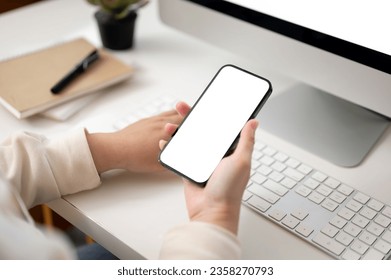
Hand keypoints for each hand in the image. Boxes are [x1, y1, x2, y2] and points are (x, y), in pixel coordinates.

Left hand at [86, 101, 190, 173]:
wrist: (115, 149)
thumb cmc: (135, 157)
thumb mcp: (158, 165)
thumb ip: (173, 161)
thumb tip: (184, 162)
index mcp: (168, 134)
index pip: (187, 126)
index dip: (197, 125)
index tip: (203, 126)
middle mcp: (163, 123)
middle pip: (184, 117)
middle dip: (193, 118)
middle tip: (200, 119)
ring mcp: (155, 119)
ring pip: (175, 113)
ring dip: (184, 114)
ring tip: (191, 116)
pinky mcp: (148, 119)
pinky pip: (165, 113)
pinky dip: (173, 114)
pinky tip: (174, 117)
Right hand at [160, 115, 257, 234]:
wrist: (212, 212)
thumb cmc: (229, 190)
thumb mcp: (242, 161)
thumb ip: (247, 141)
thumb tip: (254, 122)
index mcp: (229, 150)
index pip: (220, 127)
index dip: (212, 114)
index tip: (204, 103)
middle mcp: (215, 154)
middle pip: (201, 130)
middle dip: (191, 118)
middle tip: (181, 106)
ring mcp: (201, 162)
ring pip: (188, 141)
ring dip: (178, 131)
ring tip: (169, 126)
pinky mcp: (189, 170)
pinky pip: (178, 155)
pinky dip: (170, 148)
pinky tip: (164, 142)